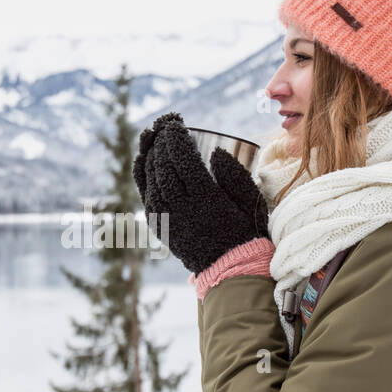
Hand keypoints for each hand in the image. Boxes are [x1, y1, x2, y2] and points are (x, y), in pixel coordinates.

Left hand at [132, 113, 269, 274]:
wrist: (229, 267)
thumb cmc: (244, 230)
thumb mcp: (250, 201)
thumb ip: (235, 175)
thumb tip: (216, 152)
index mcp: (206, 199)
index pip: (183, 160)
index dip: (175, 138)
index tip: (176, 123)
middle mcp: (182, 207)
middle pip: (164, 166)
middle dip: (161, 141)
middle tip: (164, 124)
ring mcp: (167, 217)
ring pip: (151, 178)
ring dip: (149, 153)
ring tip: (152, 135)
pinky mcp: (159, 224)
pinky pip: (145, 194)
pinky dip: (141, 174)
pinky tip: (141, 158)